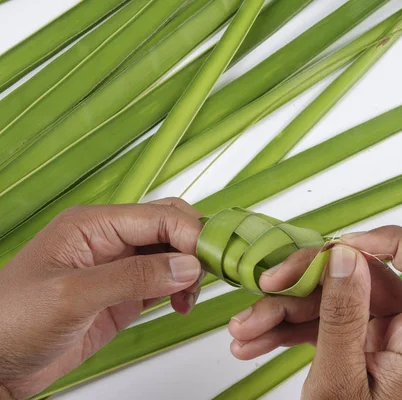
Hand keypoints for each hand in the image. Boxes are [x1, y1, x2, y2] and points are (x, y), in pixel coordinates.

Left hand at [0, 198, 203, 398]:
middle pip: (170, 227)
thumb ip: (133, 277)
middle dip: (196, 246)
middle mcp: (109, 240)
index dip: (191, 234)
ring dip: (191, 270)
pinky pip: (164, 281)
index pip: (158, 216)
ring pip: (173, 253)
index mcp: (93, 225)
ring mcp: (118, 267)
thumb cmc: (11, 321)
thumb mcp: (73, 296)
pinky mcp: (124, 294)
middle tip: (212, 274)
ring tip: (190, 297)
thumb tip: (188, 265)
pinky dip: (182, 289)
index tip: (214, 258)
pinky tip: (181, 304)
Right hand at [228, 226, 401, 399]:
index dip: (391, 243)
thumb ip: (342, 316)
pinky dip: (293, 331)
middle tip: (267, 286)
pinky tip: (256, 341)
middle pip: (367, 281)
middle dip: (309, 282)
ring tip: (245, 330)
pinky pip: (330, 326)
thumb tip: (344, 255)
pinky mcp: (362, 351)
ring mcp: (384, 343)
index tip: (341, 246)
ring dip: (287, 311)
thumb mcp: (339, 383)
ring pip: (338, 302)